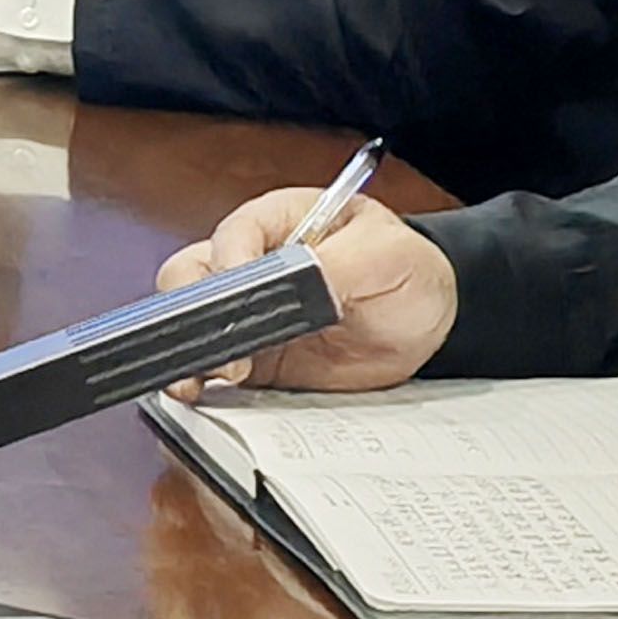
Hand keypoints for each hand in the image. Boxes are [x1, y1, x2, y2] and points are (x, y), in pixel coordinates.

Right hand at [156, 180, 459, 393]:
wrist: (428, 327)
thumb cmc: (409, 273)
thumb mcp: (387, 257)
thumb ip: (339, 263)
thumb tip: (298, 282)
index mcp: (278, 222)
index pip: (234, 235)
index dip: (229, 265)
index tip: (238, 297)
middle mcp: (251, 264)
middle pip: (193, 278)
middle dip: (194, 314)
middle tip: (220, 352)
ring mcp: (247, 313)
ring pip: (192, 322)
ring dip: (189, 350)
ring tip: (197, 381)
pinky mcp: (253, 356)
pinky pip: (215, 366)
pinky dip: (205, 381)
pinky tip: (206, 396)